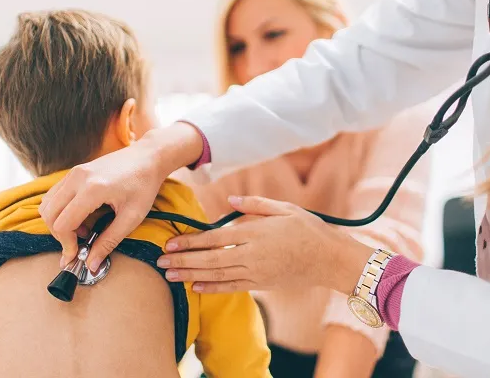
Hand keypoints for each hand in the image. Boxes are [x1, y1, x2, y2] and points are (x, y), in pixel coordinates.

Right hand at [39, 123, 203, 269]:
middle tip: (80, 244)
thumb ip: (109, 242)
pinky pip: (55, 195)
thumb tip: (91, 265)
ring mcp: (74, 172)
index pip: (63, 224)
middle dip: (60, 235)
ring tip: (84, 230)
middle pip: (49, 215)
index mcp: (92, 189)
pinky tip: (82, 217)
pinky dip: (61, 211)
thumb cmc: (144, 186)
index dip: (66, 245)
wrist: (148, 157)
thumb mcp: (131, 218)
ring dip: (59, 223)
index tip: (77, 256)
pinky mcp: (74, 171)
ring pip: (47, 204)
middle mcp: (77, 178)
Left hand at [158, 196, 375, 293]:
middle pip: (210, 259)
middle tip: (159, 263)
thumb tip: (231, 201)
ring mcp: (256, 272)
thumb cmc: (309, 228)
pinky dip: (213, 288)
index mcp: (255, 233)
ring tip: (169, 276)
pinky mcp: (262, 284)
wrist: (331, 259)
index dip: (190, 242)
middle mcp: (252, 255)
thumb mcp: (284, 208)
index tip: (170, 244)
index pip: (215, 238)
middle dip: (183, 261)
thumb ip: (256, 204)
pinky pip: (232, 287)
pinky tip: (196, 288)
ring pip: (217, 275)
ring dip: (191, 276)